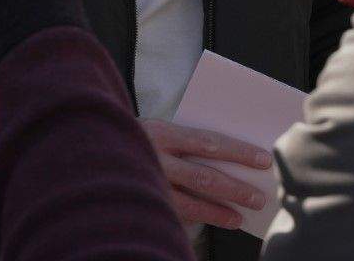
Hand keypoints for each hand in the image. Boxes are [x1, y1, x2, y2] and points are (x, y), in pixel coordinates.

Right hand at [140, 119, 272, 228]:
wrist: (89, 149)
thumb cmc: (133, 138)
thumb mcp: (157, 130)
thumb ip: (184, 142)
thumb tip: (227, 156)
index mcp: (162, 131)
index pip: (208, 141)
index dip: (238, 151)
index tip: (264, 159)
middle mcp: (154, 157)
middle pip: (204, 176)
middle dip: (235, 188)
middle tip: (259, 197)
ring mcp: (146, 182)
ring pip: (190, 201)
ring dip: (219, 211)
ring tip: (240, 218)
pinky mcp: (141, 202)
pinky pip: (174, 214)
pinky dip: (195, 219)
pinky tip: (212, 222)